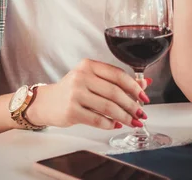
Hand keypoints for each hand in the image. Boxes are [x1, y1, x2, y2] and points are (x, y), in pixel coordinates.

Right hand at [25, 59, 149, 129]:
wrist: (47, 102)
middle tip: (141, 114)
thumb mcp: (93, 80)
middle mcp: (81, 76)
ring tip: (133, 122)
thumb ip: (117, 81)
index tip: (144, 98)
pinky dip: (110, 124)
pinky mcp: (71, 110)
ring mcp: (75, 93)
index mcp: (88, 65)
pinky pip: (97, 119)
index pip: (117, 74)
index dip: (134, 87)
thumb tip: (145, 84)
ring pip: (108, 107)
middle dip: (132, 105)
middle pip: (115, 92)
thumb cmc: (72, 90)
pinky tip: (115, 125)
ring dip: (124, 117)